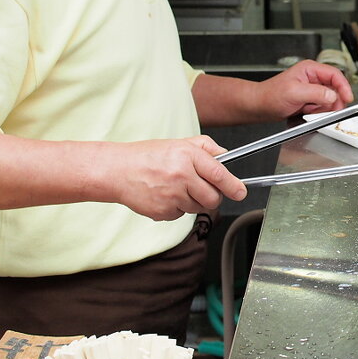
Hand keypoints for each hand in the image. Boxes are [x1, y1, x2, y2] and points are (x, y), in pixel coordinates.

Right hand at [109, 136, 245, 220]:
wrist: (116, 171)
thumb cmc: (147, 156)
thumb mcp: (178, 143)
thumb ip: (205, 147)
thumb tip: (226, 157)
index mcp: (188, 156)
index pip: (219, 174)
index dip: (234, 186)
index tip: (241, 192)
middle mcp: (181, 175)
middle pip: (213, 198)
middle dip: (213, 197)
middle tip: (203, 190)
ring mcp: (171, 195)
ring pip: (197, 208)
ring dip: (192, 202)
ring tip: (175, 187)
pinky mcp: (162, 211)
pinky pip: (180, 215)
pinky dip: (176, 208)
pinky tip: (164, 195)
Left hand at [253, 60, 354, 118]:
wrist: (259, 107)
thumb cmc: (270, 95)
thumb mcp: (294, 93)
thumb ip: (316, 93)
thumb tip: (333, 95)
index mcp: (310, 69)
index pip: (335, 75)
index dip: (344, 87)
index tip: (348, 98)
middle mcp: (313, 78)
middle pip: (335, 88)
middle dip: (333, 101)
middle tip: (330, 111)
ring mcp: (312, 89)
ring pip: (330, 100)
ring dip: (323, 108)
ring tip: (309, 111)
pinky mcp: (310, 100)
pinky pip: (322, 107)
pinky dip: (318, 113)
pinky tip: (307, 113)